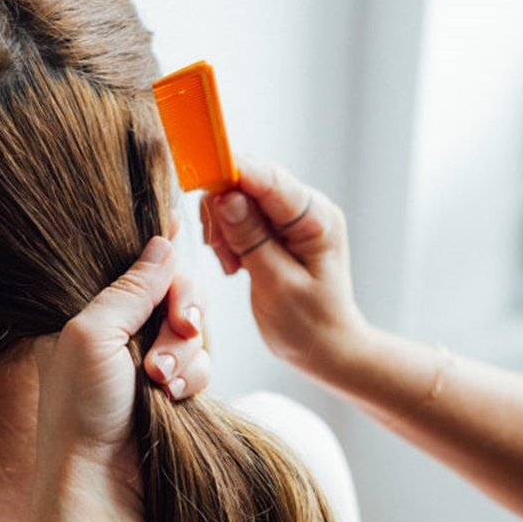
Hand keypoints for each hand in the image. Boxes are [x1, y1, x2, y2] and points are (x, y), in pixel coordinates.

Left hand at [34, 238, 209, 478]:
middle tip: (180, 328)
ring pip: (192, 330)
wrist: (100, 479)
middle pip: (173, 292)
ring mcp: (144, 361)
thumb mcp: (93, 334)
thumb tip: (163, 242)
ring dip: (186, 352)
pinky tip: (175, 397)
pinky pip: (202, 364)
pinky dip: (194, 377)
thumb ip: (130, 287)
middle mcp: (116, 331)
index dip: (160, 257)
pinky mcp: (169, 389)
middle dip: (182, 311)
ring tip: (162, 381)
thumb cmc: (80, 409)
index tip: (179, 244)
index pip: (132, 264)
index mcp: (85, 310)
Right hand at [201, 157, 368, 382]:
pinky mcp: (276, 230)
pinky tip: (236, 265)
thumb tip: (225, 197)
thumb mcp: (277, 286)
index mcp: (316, 218)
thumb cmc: (309, 325)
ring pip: (239, 199)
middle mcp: (306, 209)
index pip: (267, 178)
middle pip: (249, 182)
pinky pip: (240, 217)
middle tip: (223, 255)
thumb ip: (252, 239)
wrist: (325, 349)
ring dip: (223, 228)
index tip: (197, 181)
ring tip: (233, 266)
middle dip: (223, 210)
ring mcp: (291, 218)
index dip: (230, 173)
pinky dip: (228, 238)